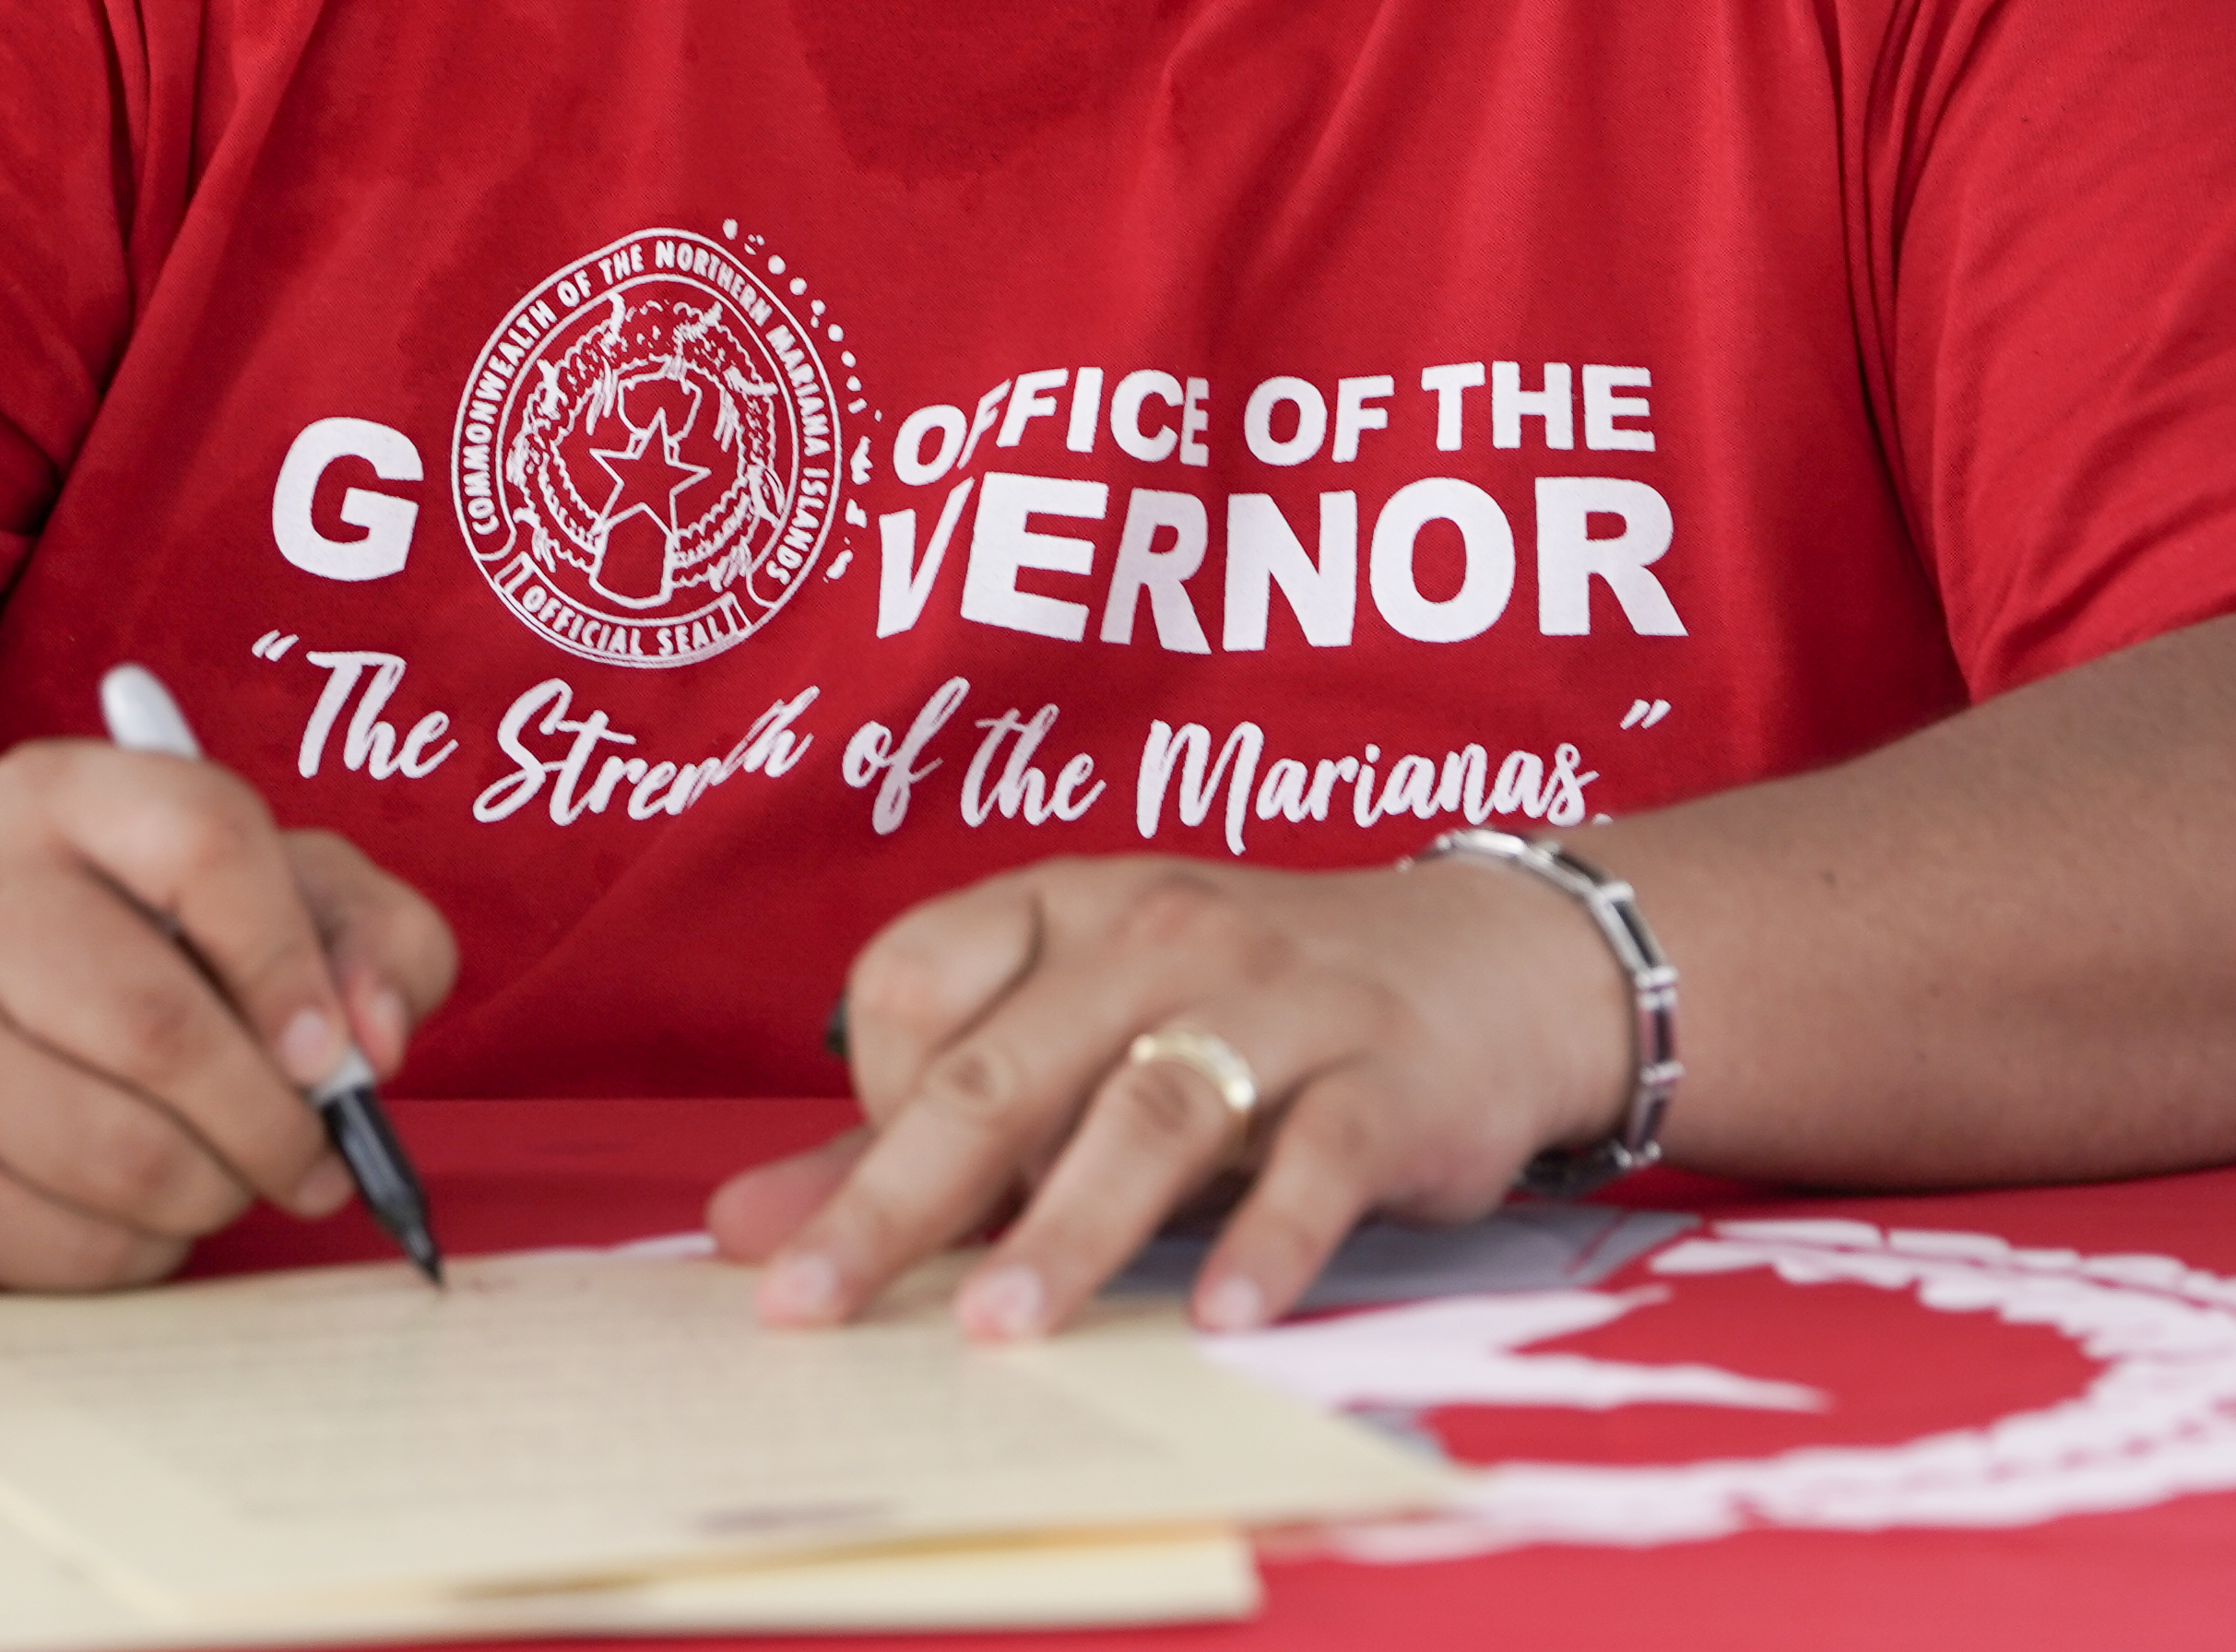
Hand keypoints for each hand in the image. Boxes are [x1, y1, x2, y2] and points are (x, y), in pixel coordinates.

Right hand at [0, 739, 457, 1289]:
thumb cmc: (151, 943)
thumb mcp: (281, 891)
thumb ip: (375, 936)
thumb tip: (375, 1041)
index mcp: (61, 793)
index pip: (205, 843)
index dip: (293, 963)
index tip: (338, 1054)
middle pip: (155, 1026)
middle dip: (273, 1119)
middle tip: (317, 1154)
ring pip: (117, 1158)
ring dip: (219, 1193)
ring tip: (236, 1172)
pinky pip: (69, 1249)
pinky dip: (147, 1251)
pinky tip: (151, 1208)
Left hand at [707, 850, 1639, 1336]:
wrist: (1494, 963)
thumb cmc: (1253, 1007)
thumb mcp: (1085, 1034)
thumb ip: (918, 1133)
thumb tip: (741, 1229)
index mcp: (1066, 910)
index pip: (913, 980)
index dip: (874, 1098)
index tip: (902, 1192)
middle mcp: (1160, 935)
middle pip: (1006, 1065)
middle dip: (904, 1192)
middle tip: (817, 1307)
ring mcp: (1280, 1000)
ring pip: (1152, 1108)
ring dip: (1073, 1223)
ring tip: (1005, 1325)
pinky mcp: (1386, 1076)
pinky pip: (1319, 1157)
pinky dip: (1269, 1237)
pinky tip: (1224, 1316)